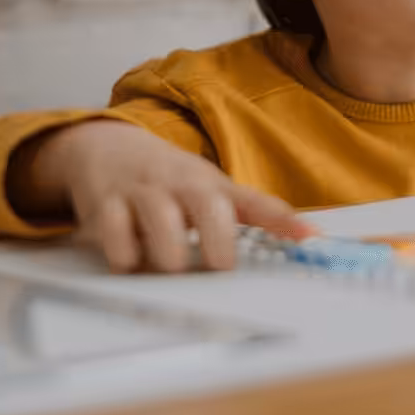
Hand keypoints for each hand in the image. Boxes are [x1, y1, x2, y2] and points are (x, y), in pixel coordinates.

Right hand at [21, 121, 314, 272]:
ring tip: (172, 267)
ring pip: (162, 225)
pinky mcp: (106, 203)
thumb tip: (309, 236)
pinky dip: (125, 257)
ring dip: (171, 256)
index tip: (308, 237)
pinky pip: (116, 236)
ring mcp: (143, 192)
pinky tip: (130, 260)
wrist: (106, 146)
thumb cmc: (170, 179)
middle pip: (209, 211)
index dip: (283, 220)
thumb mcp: (213, 188)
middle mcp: (181, 185)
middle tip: (216, 268)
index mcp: (212, 185)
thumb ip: (256, 213)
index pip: (254, 202)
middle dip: (216, 247)